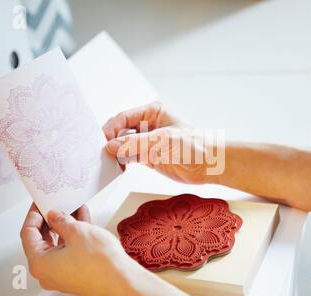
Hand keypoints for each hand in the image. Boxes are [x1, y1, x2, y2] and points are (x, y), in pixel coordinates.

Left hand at [20, 203, 189, 295]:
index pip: (28, 234)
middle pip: (42, 240)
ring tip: (74, 209)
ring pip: (59, 245)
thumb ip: (61, 221)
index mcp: (40, 264)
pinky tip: (83, 221)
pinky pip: (69, 251)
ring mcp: (62, 274)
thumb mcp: (77, 231)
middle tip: (57, 205)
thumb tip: (54, 216)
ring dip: (66, 226)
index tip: (40, 205)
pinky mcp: (76, 273)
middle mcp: (48, 272)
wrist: (122, 280)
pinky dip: (75, 236)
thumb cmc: (100, 265)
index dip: (34, 215)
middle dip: (52, 220)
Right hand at [103, 103, 223, 183]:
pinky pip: (129, 157)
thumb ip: (136, 143)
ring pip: (123, 145)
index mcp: (152, 112)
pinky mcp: (148, 157)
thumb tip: (111, 146)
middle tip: (101, 153)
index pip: (124, 117)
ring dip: (115, 153)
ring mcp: (147, 142)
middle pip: (120, 131)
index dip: (111, 128)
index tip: (102, 141)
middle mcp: (148, 125)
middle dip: (110, 141)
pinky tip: (117, 167)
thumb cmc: (194, 145)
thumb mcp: (163, 141)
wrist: (210, 165)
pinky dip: (121, 162)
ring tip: (107, 162)